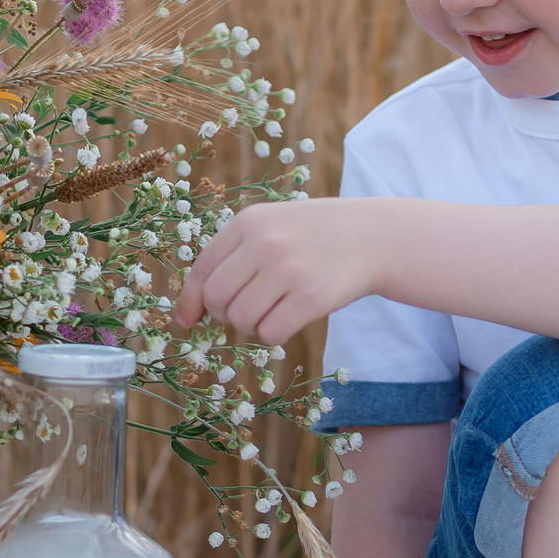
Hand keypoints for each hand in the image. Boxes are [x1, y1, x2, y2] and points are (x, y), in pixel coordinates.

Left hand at [171, 198, 377, 344]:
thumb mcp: (272, 226)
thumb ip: (234, 256)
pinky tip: (289, 318)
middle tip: (244, 312)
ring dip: (251, 326)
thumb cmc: (312, 236)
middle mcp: (266, 242)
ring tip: (273, 310)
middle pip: (218, 298)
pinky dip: (273, 335)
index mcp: (250, 222)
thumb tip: (191, 310)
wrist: (371, 236)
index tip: (187, 321)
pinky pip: (270, 333)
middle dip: (223, 314)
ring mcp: (290, 270)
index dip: (190, 300)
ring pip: (241, 320)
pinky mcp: (312, 297)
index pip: (203, 268)